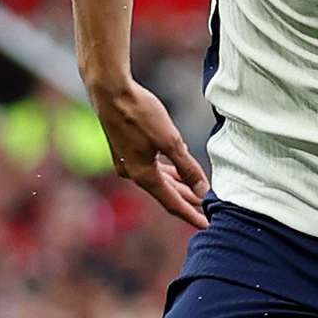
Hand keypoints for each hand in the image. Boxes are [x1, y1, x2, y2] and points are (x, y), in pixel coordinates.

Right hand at [84, 73, 208, 228]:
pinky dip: (166, 170)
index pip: (172, 203)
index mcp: (143, 175)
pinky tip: (176, 166)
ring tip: (196, 190)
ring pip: (158, 179)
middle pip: (166, 193)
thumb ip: (187, 168)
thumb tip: (202, 190)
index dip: (191, 214)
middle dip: (188, 200)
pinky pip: (151, 167)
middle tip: (207, 209)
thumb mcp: (170, 141)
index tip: (207, 225)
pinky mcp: (125, 149)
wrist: (109, 91)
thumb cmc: (139, 113)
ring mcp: (127, 161)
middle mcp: (133, 173)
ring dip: (178, 185)